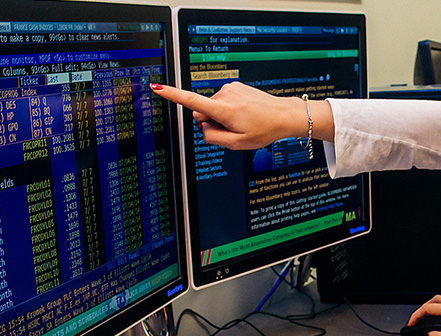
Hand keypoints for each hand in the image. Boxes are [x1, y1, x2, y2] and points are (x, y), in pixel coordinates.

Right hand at [150, 82, 333, 149]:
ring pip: (212, 106)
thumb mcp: (237, 144)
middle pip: (201, 111)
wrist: (283, 115)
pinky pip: (222, 100)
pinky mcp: (235, 86)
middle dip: (210, 121)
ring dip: (221, 116)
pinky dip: (228, 109)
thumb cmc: (264, 130)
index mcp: (224, 109)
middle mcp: (225, 94)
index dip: (171, 95)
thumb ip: (213, 138)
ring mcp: (230, 88)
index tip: (156, 87)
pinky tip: (244, 114)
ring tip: (241, 121)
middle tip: (231, 129)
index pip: (191, 101)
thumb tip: (202, 127)